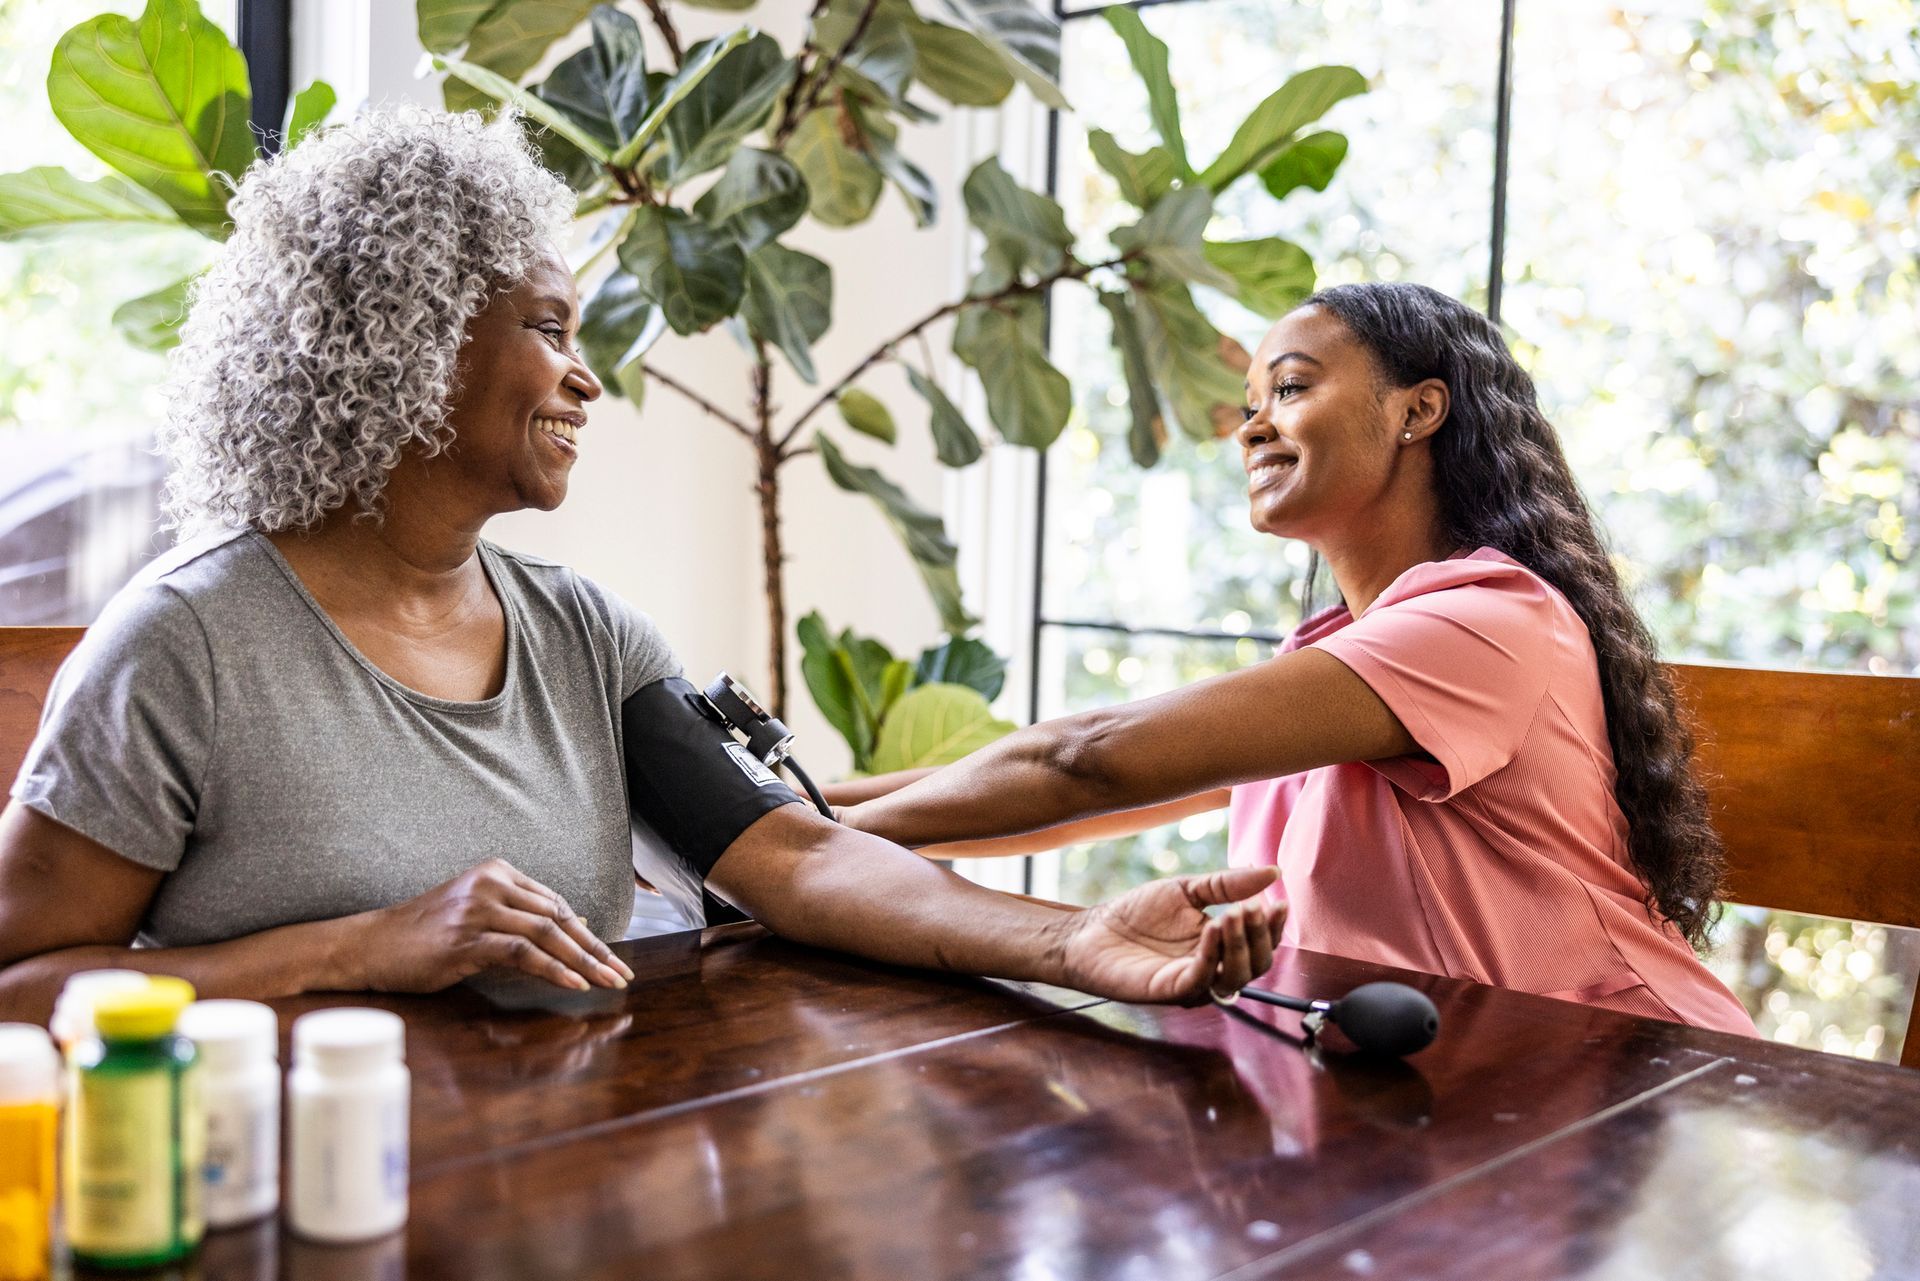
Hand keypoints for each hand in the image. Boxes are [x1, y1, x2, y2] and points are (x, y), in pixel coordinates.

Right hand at [348, 859, 635, 993]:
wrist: (368, 945)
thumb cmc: (423, 935)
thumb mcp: (477, 916)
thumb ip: (522, 917)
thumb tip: (575, 927)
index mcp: (497, 872)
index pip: (556, 903)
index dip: (588, 933)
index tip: (612, 958)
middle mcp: (491, 884)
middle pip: (558, 917)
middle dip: (596, 949)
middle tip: (622, 974)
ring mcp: (478, 909)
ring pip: (547, 933)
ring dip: (584, 961)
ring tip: (609, 983)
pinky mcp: (466, 939)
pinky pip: (522, 952)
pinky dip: (553, 969)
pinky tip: (575, 984)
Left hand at [1054, 866, 1285, 1004]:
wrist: (1090, 931)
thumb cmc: (1135, 914)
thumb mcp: (1187, 890)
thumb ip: (1227, 884)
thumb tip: (1272, 871)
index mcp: (1219, 947)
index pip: (1260, 945)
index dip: (1273, 927)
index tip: (1279, 903)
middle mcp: (1212, 969)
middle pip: (1256, 965)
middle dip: (1259, 937)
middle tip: (1252, 908)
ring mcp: (1192, 983)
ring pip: (1234, 977)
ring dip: (1239, 945)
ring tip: (1234, 914)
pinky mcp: (1170, 990)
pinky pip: (1200, 978)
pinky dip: (1211, 954)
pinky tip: (1211, 928)